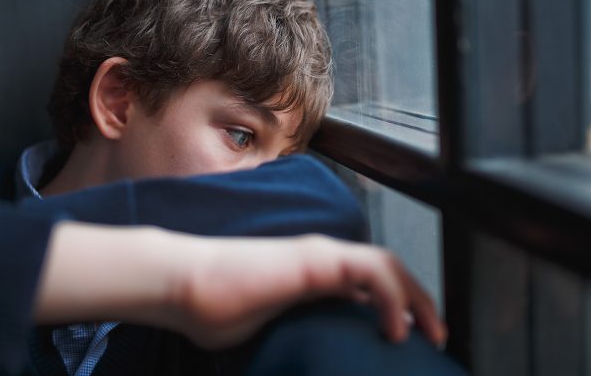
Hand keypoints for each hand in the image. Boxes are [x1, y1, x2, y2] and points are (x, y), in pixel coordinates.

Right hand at [169, 234, 446, 348]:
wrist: (185, 285)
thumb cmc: (213, 311)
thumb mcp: (266, 331)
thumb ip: (293, 336)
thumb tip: (302, 364)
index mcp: (310, 277)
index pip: (366, 285)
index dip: (394, 307)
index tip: (408, 340)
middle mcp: (319, 260)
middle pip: (384, 271)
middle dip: (417, 300)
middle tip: (435, 336)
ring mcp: (317, 255)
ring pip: (386, 264)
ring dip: (416, 296)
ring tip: (431, 332)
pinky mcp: (314, 260)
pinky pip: (371, 270)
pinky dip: (394, 297)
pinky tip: (397, 328)